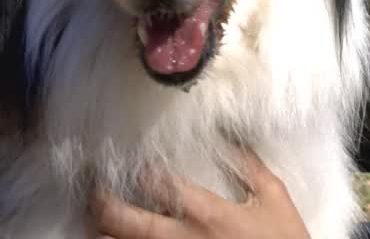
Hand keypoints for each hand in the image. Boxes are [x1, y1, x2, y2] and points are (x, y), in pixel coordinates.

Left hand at [89, 149, 310, 238]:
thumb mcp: (275, 198)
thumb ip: (250, 167)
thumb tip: (230, 140)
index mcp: (208, 214)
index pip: (158, 183)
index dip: (137, 166)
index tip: (130, 155)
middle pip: (120, 219)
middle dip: (100, 200)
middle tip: (94, 187)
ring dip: (104, 230)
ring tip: (100, 216)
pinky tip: (119, 236)